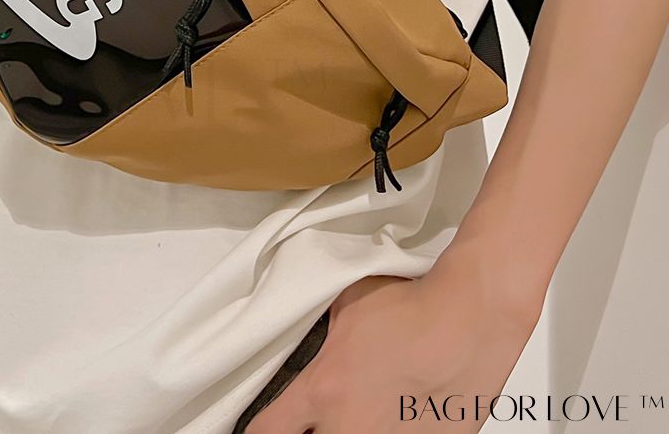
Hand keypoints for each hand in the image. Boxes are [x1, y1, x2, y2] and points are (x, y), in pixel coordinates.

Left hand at [244, 257, 543, 432]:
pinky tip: (401, 416)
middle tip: (320, 419)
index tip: (266, 427)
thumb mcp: (349, 307)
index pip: (268, 431)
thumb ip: (326, 335)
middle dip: (313, 431)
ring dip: (353, 430)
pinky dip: (395, 432)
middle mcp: (351, 428)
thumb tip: (321, 344)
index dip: (259, 430)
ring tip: (369, 412)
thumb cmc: (414, 308)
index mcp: (324, 390)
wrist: (470, 319)